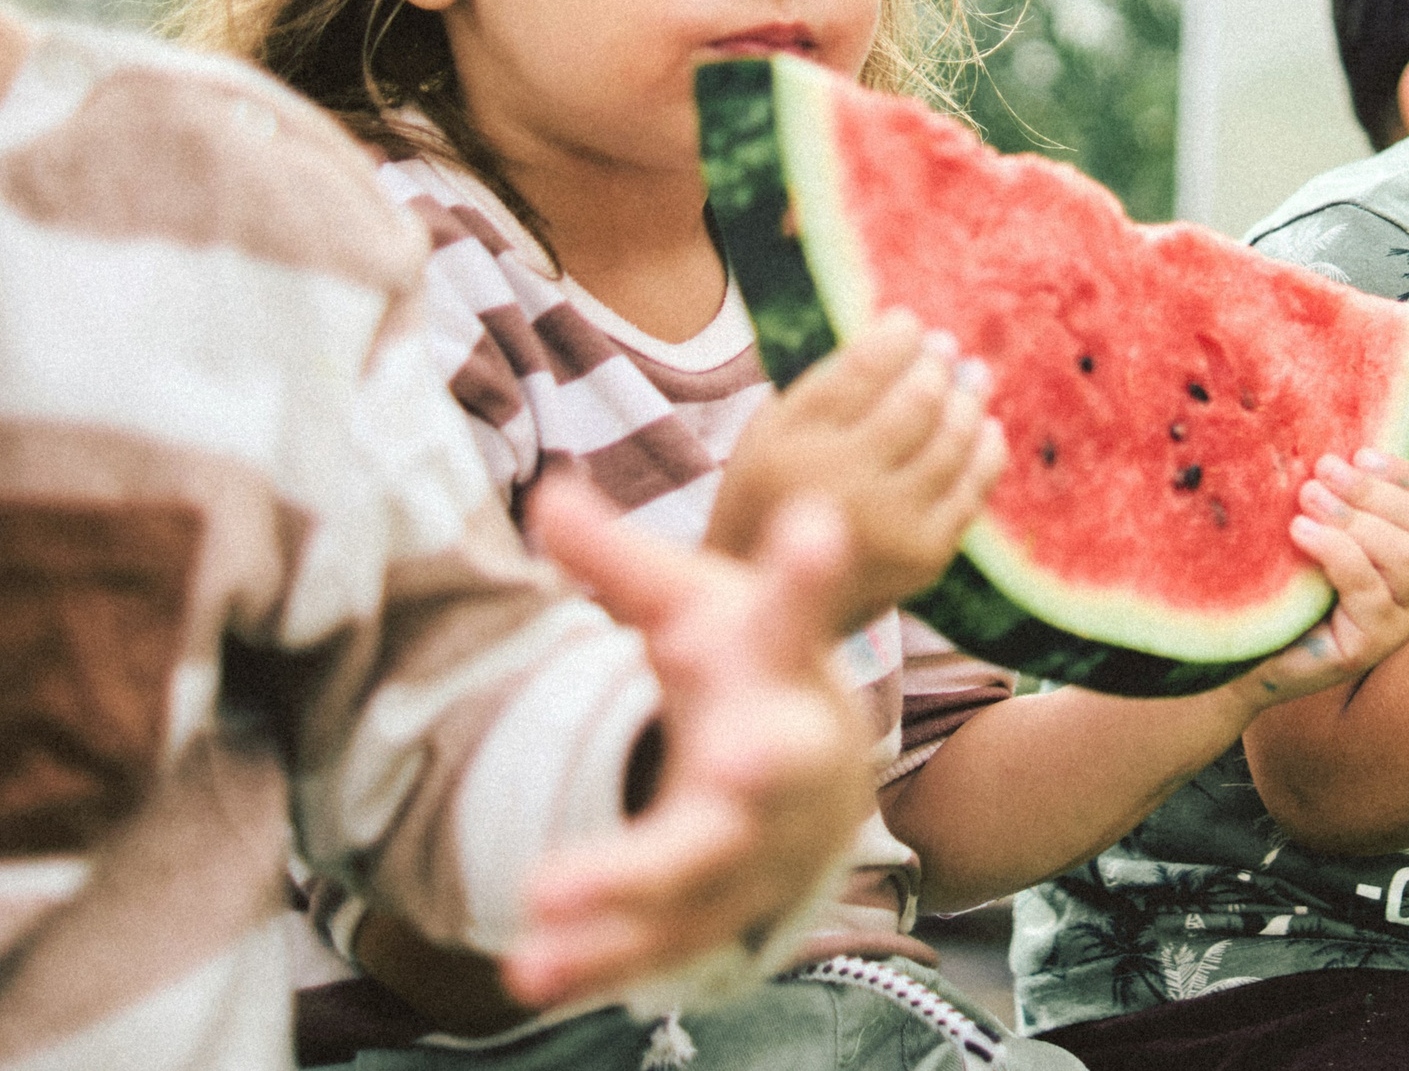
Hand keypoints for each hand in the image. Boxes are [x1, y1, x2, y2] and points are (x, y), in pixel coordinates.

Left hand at [502, 479, 875, 1008]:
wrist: (821, 784)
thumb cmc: (749, 670)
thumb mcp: (696, 606)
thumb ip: (618, 563)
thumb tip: (546, 493)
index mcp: (782, 664)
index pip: (800, 612)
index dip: (808, 573)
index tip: (815, 523)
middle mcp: (785, 753)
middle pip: (778, 762)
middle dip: (760, 765)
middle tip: (732, 761)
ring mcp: (760, 840)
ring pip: (703, 866)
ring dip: (631, 884)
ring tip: (546, 892)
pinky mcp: (722, 908)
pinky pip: (661, 941)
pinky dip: (600, 957)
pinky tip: (532, 970)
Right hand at [707, 310, 1007, 630]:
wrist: (776, 600)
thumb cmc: (776, 493)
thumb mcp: (771, 431)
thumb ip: (826, 384)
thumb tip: (900, 332)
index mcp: (792, 442)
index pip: (863, 369)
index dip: (896, 337)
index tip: (907, 322)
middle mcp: (838, 483)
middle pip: (916, 403)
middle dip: (937, 365)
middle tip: (945, 347)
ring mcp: (887, 523)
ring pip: (952, 442)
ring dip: (969, 399)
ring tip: (973, 376)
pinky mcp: (923, 555)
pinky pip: (971, 489)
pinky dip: (986, 450)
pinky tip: (985, 427)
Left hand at [1240, 449, 1408, 707]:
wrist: (1239, 660)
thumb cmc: (1274, 590)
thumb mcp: (1308, 533)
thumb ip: (1327, 498)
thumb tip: (1323, 445)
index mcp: (1401, 554)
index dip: (1403, 472)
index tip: (1358, 452)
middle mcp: (1408, 587)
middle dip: (1370, 490)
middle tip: (1321, 471)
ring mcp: (1394, 620)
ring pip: (1402, 552)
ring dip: (1353, 516)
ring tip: (1306, 499)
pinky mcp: (1369, 645)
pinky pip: (1366, 587)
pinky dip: (1335, 549)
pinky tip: (1301, 532)